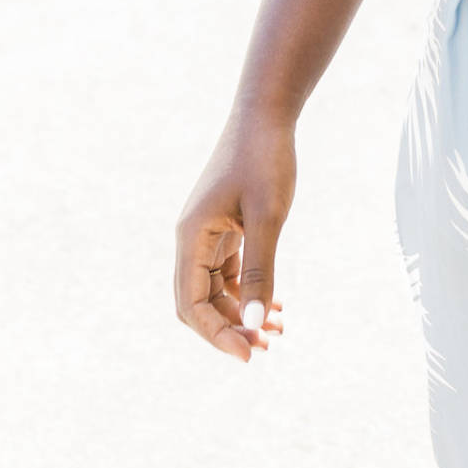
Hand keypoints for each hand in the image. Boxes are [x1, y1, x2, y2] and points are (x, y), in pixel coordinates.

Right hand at [174, 111, 296, 363]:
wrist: (267, 114)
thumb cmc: (265, 159)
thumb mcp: (267, 217)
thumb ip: (259, 271)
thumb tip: (251, 325)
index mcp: (191, 237)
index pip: (191, 305)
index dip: (216, 335)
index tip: (249, 354)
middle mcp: (191, 239)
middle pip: (198, 303)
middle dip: (228, 329)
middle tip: (265, 345)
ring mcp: (206, 233)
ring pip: (215, 290)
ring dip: (241, 313)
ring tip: (277, 329)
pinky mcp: (223, 227)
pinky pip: (228, 271)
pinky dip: (248, 290)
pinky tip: (275, 304)